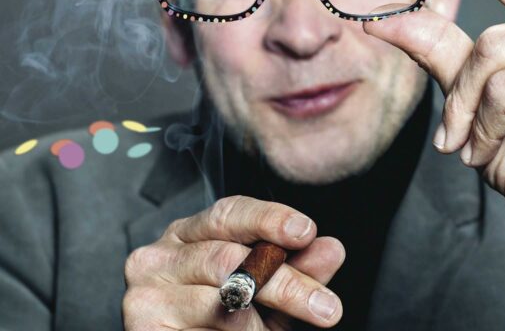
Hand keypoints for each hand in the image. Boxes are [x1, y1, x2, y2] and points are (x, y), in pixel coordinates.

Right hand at [123, 195, 343, 329]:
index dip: (268, 219)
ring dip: (257, 323)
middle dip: (284, 282)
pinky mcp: (144, 329)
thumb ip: (297, 269)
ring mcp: (146, 294)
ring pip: (219, 302)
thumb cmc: (225, 322)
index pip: (229, 213)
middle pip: (229, 257)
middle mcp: (160, 256)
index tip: (305, 231)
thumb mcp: (267, 294)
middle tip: (325, 307)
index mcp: (190, 234)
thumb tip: (332, 249)